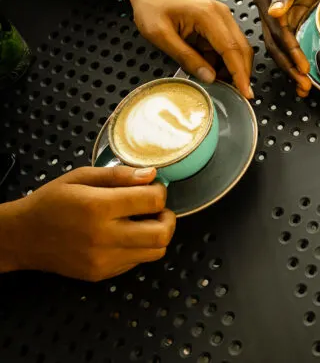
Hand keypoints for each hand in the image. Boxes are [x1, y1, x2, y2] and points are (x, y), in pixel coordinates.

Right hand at [0, 166, 174, 280]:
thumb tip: (152, 175)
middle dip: (168, 218)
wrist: (22, 237)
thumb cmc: (51, 202)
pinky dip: (140, 249)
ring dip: (157, 235)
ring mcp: (104, 260)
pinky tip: (125, 236)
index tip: (152, 188)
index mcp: (98, 207)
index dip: (160, 191)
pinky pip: (138, 262)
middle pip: (162, 233)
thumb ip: (119, 175)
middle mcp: (104, 237)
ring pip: (156, 252)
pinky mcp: (102, 274)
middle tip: (156, 210)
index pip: (153, 201)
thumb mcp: (81, 177)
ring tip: (143, 223)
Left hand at [127, 0, 253, 98]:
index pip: (232, 49)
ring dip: (233, 67)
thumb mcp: (160, 36)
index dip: (240, 73)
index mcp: (208, 16)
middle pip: (242, 48)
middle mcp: (222, 14)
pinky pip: (228, 44)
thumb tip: (210, 77)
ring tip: (220, 84)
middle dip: (242, 73)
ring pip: (238, 48)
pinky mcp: (219, 21)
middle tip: (237, 95)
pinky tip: (212, 70)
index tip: (246, 93)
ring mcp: (222, 17)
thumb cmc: (152, 7)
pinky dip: (224, 60)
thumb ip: (186, 57)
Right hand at [254, 0, 318, 96]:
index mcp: (265, 0)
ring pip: (283, 49)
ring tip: (304, 87)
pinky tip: (305, 73)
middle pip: (276, 46)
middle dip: (289, 67)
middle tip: (303, 85)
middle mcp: (270, 13)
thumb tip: (275, 11)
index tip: (301, 64)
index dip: (289, 49)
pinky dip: (298, 59)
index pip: (277, 31)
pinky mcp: (292, 19)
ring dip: (292, 68)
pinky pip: (293, 42)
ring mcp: (281, 18)